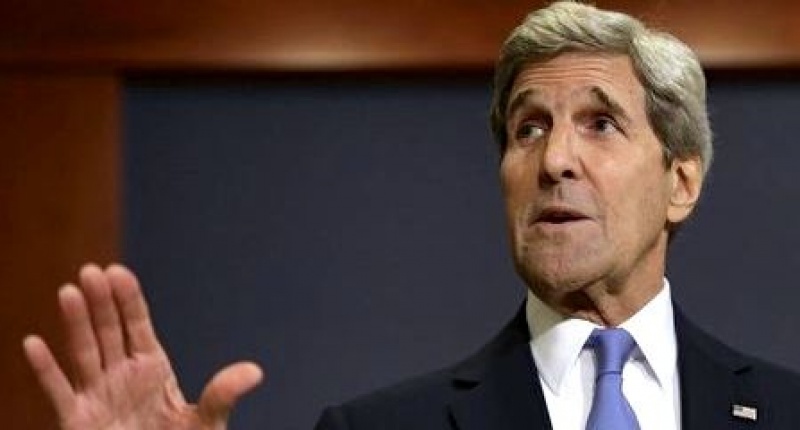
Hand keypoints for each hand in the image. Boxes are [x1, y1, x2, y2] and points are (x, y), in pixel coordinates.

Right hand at [22, 264, 262, 429]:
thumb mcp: (205, 422)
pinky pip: (58, 391)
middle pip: (108, 330)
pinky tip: (33, 344)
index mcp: (152, 368)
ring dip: (75, 323)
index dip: (128, 298)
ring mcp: (98, 395)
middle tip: (92, 270)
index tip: (118, 272)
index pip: (137, 324)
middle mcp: (121, 375)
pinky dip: (45, 370)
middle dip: (100, 302)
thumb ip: (221, 395)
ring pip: (83, 352)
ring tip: (68, 291)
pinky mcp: (78, 419)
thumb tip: (255, 372)